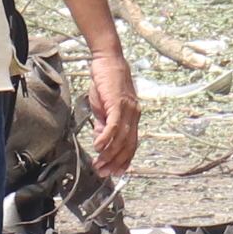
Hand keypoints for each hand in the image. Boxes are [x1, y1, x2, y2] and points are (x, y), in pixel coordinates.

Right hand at [81, 48, 141, 179]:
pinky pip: (114, 126)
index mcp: (132, 117)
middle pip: (128, 145)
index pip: (132, 144)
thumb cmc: (105, 81)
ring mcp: (128, 110)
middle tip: (104, 173)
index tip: (115, 172)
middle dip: (116, 162)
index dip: (124, 160)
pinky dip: (106, 139)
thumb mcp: (104, 107)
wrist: (107, 60)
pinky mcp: (118, 104)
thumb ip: (104, 124)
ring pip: (121, 139)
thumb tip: (101, 140)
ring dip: (109, 154)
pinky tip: (98, 147)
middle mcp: (134, 115)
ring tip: (98, 164)